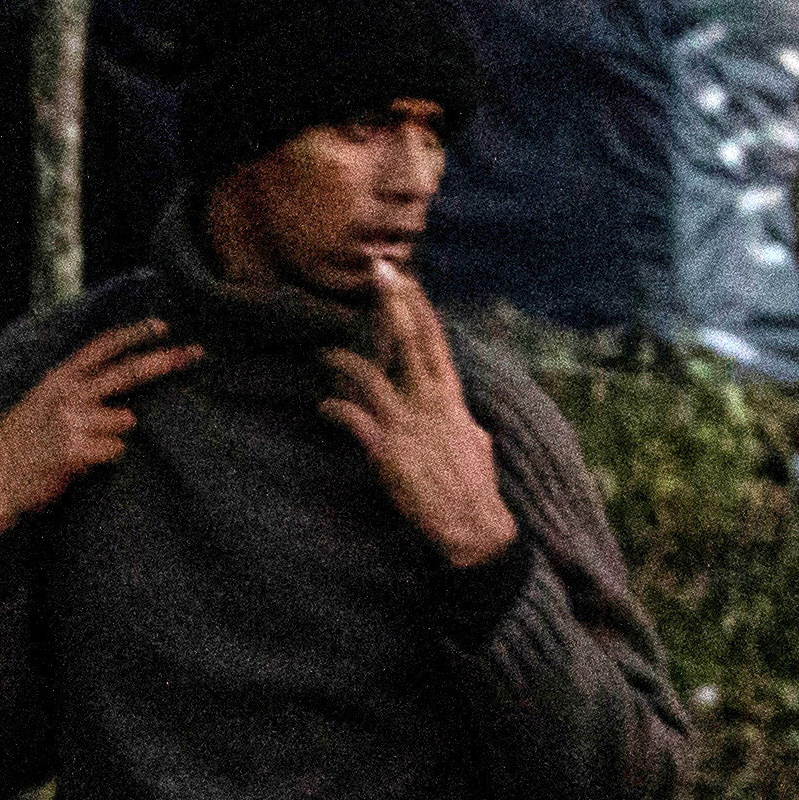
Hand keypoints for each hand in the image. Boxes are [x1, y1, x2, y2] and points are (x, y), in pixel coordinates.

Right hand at [0, 314, 203, 538]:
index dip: (133, 333)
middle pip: (128, 371)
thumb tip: (126, 399)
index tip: (162, 326)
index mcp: (58, 378)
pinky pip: (114, 451)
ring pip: (125, 421)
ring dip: (114, 436)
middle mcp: (67, 393)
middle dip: (165, 360)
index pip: (102, 346)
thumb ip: (77, 392)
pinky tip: (78, 464)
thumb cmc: (19, 444)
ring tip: (84, 448)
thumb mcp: (41, 404)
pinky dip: (104, 458)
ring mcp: (72, 420)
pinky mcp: (74, 450)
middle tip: (195, 353)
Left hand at [323, 270, 516, 566]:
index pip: (435, 341)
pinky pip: (356, 422)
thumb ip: (461, 421)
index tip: (406, 277)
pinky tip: (323, 408)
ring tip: (325, 350)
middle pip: (411, 342)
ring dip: (346, 360)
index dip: (419, 307)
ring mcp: (410, 426)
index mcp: (451, 399)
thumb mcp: (474, 442)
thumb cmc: (474, 489)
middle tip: (377, 270)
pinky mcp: (389, 452)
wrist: (473, 529)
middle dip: (394, 304)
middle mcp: (431, 404)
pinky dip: (336, 411)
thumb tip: (462, 416)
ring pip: (374, 377)